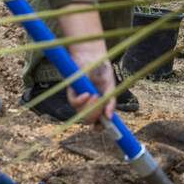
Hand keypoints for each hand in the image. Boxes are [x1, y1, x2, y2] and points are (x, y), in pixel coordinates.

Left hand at [59, 6, 114, 127]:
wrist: (93, 57)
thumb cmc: (102, 71)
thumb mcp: (111, 87)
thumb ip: (110, 102)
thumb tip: (109, 117)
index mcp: (100, 105)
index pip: (99, 122)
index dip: (100, 127)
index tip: (103, 127)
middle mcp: (89, 104)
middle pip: (89, 120)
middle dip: (94, 116)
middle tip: (100, 105)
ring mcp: (80, 99)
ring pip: (81, 113)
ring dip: (89, 107)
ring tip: (95, 95)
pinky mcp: (72, 92)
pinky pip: (73, 103)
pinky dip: (81, 101)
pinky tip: (87, 94)